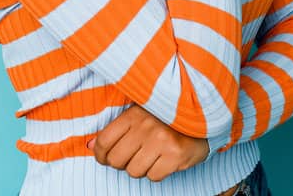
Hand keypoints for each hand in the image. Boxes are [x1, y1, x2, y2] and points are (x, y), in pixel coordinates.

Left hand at [87, 104, 209, 181]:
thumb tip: (89, 146)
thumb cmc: (165, 118)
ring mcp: (161, 141)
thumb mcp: (139, 115)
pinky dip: (156, 173)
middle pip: (117, 160)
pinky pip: (153, 177)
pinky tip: (163, 160)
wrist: (203, 119)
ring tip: (150, 156)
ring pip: (134, 171)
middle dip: (121, 163)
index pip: (103, 141)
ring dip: (140, 168)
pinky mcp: (175, 155)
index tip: (104, 157)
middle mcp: (146, 126)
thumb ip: (115, 130)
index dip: (100, 154)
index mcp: (134, 114)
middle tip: (131, 157)